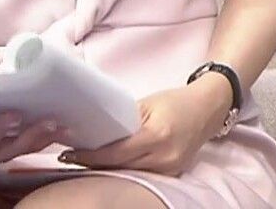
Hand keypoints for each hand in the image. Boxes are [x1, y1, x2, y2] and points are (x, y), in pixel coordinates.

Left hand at [57, 82, 230, 177]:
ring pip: (129, 174)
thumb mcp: (148, 103)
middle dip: (93, 163)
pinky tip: (109, 164)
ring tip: (83, 160)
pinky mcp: (172, 175)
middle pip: (119, 167)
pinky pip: (142, 175)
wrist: (207, 109)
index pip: (116, 153)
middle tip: (69, 156)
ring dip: (106, 169)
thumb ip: (125, 119)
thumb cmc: (175, 101)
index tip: (68, 153)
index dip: (90, 155)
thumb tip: (98, 127)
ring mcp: (170, 170)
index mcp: (156, 136)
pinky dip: (124, 170)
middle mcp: (164, 158)